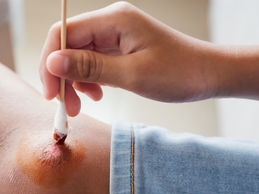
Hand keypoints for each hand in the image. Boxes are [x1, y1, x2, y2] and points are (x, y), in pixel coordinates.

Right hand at [40, 1, 223, 115]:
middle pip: (70, 46)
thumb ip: (90, 68)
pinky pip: (94, 62)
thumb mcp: (132, 74)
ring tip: (84, 105)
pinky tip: (98, 94)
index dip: (50, 63)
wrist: (208, 74)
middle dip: (63, 77)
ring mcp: (117, 36)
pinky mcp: (121, 48)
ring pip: (80, 56)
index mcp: (114, 20)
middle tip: (68, 108)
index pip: (64, 33)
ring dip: (76, 82)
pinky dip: (90, 80)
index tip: (52, 94)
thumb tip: (52, 63)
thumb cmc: (178, 73)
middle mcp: (112, 23)